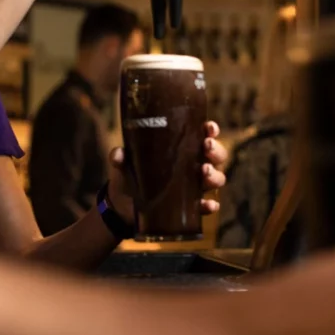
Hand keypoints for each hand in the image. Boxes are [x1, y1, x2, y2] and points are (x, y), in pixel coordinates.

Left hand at [107, 121, 228, 226]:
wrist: (122, 205)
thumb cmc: (129, 175)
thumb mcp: (124, 163)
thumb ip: (119, 157)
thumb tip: (118, 154)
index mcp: (182, 149)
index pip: (203, 135)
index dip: (210, 130)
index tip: (209, 127)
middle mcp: (193, 166)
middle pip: (216, 156)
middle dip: (216, 150)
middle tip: (206, 147)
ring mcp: (193, 187)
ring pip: (216, 179)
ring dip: (215, 175)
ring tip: (205, 172)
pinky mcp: (189, 208)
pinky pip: (206, 206)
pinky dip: (210, 206)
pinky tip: (208, 204)